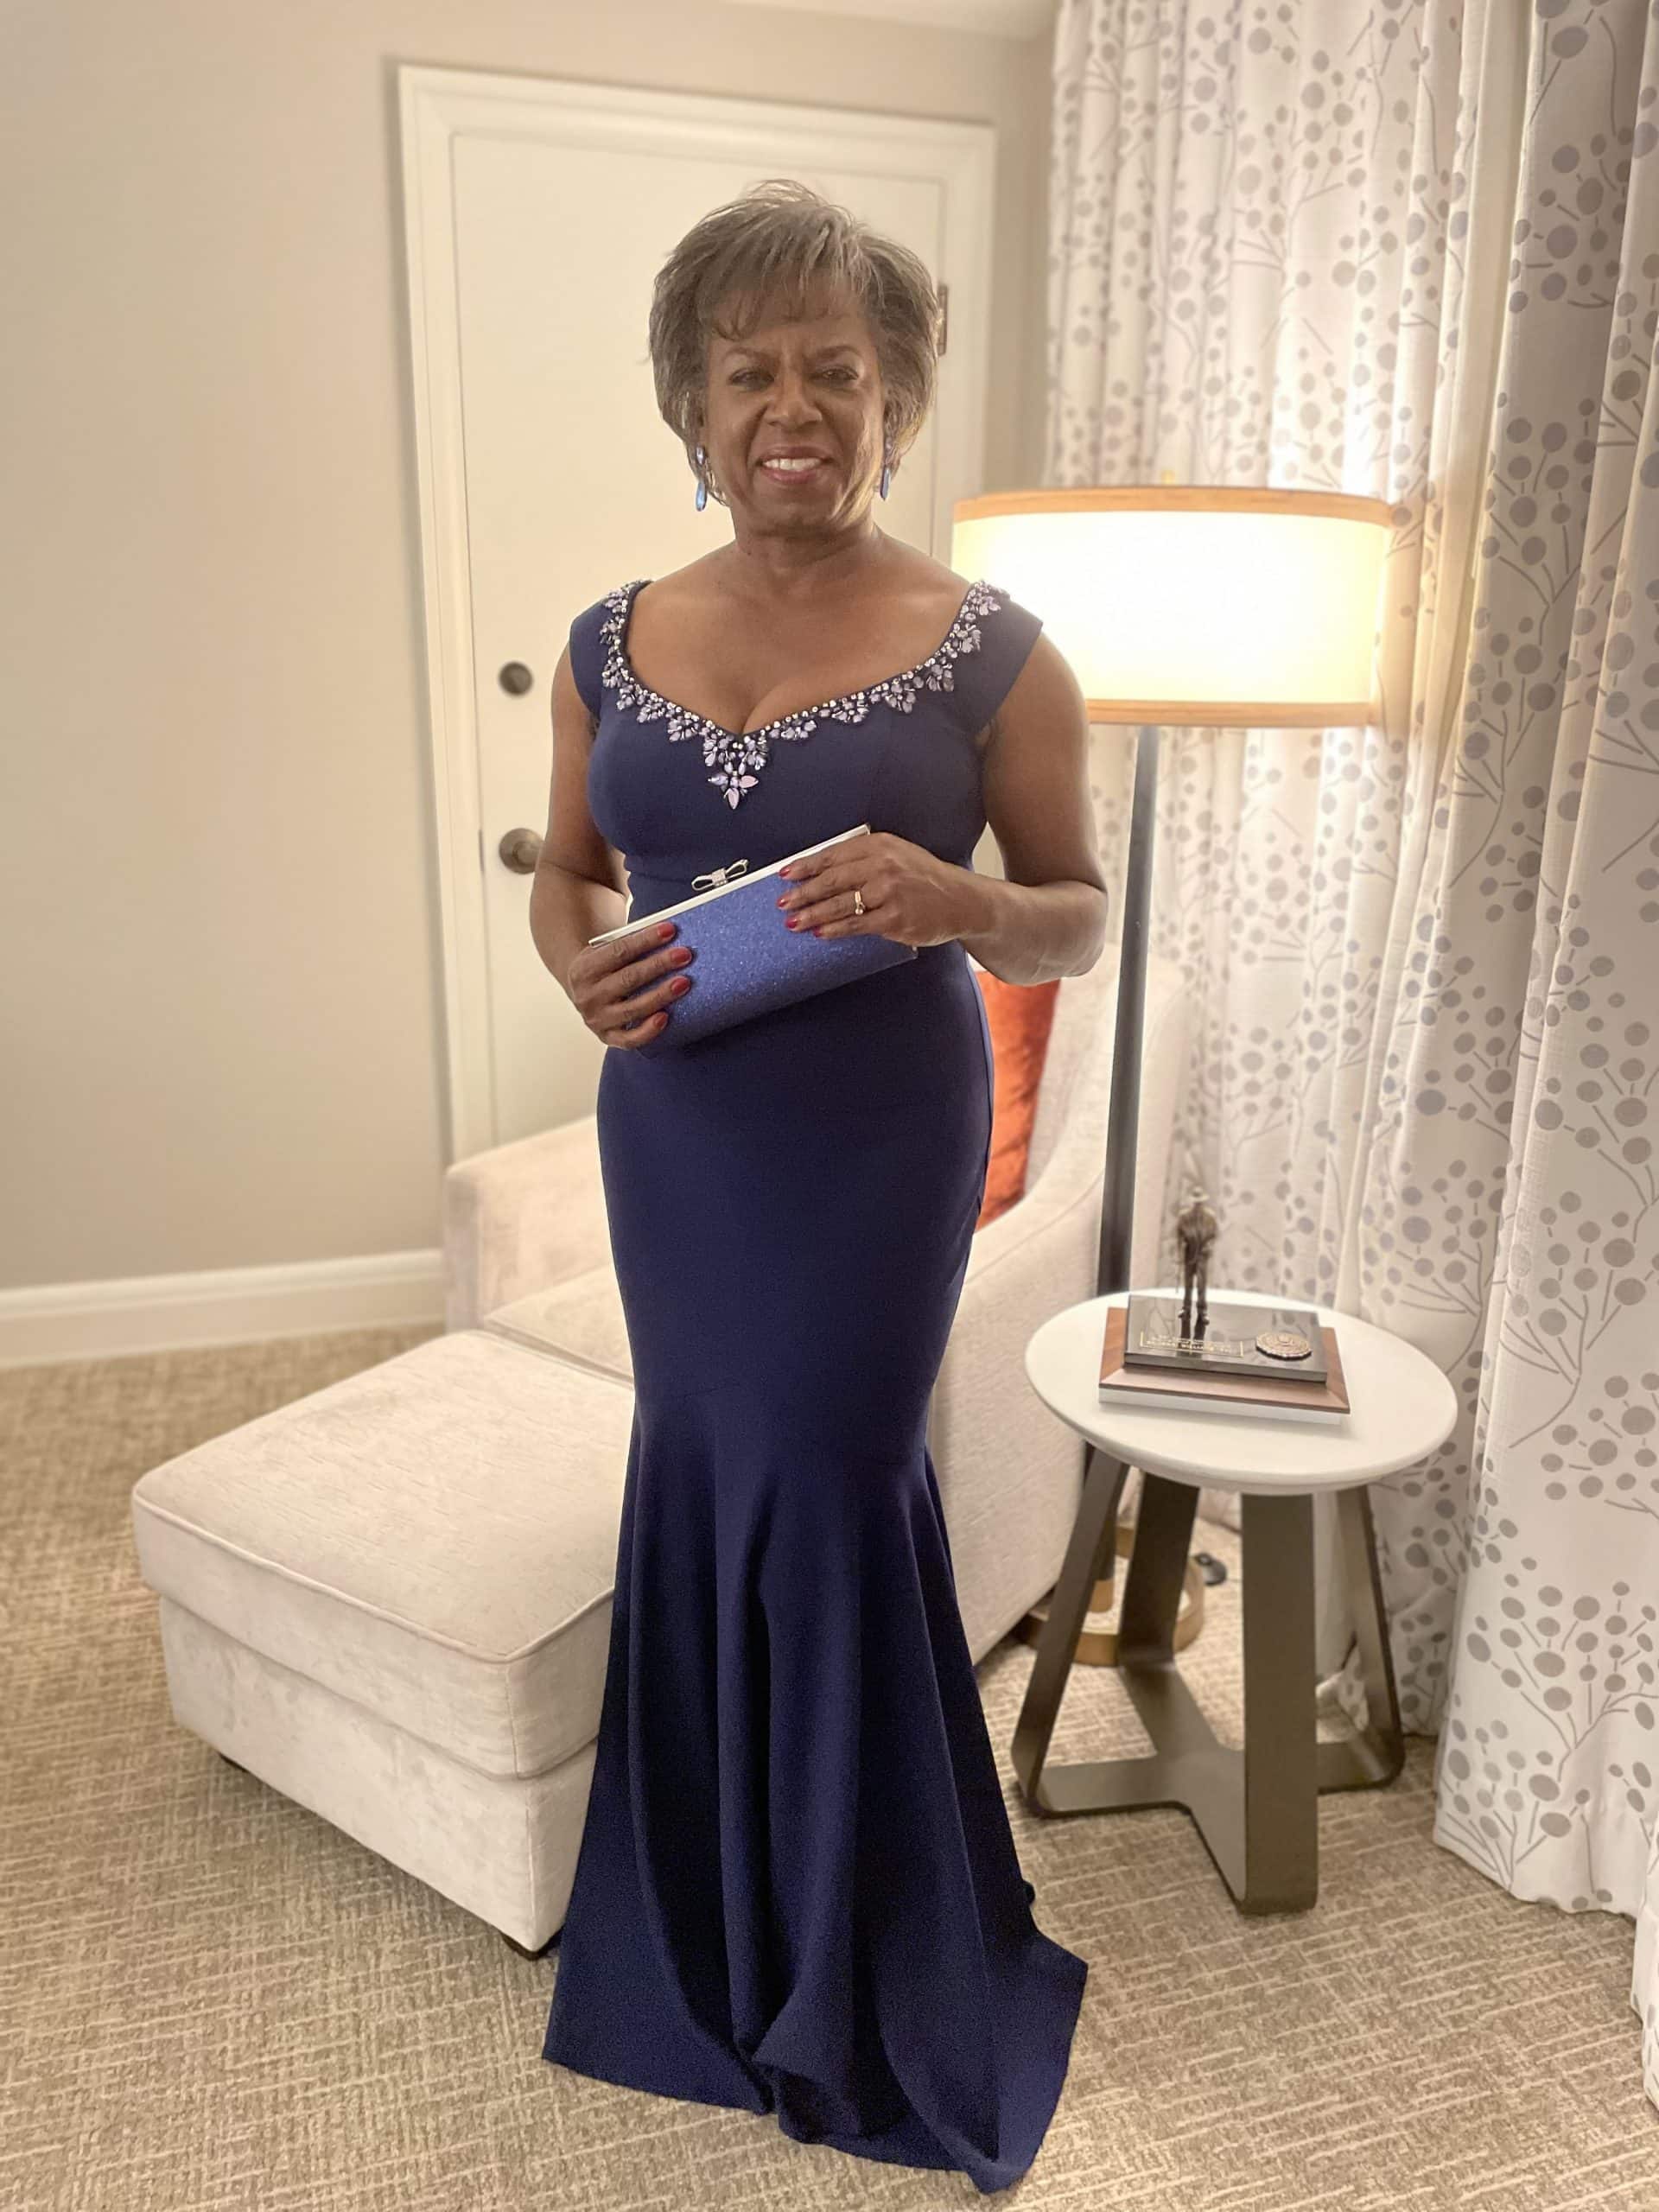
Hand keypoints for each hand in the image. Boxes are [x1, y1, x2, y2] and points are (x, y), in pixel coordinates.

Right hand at [566, 920, 694, 1048]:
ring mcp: (596, 1019)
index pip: (618, 952)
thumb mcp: (604, 952)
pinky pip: (629, 1039)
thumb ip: (628, 945)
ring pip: (633, 1008)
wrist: (583, 993)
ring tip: (684, 982)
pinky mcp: (607, 1037)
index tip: (669, 930)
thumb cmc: (604, 968)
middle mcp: (587, 996)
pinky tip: (666, 1017)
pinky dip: (648, 1030)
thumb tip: (667, 936)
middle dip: (659, 965)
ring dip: (661, 995)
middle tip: (684, 955)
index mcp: (583, 969)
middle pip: (629, 979)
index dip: (645, 940)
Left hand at [775, 832, 973, 947]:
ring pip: (840, 904)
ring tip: (793, 922)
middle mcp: (882, 865)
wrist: (961, 900)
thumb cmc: (924, 878)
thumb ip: (863, 859)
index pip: (833, 855)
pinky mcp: (894, 918)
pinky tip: (820, 933)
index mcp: (879, 845)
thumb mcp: (896, 854)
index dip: (806, 866)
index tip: (785, 875)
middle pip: (831, 880)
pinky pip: (856, 924)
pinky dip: (835, 929)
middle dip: (802, 893)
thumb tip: (821, 873)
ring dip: (812, 914)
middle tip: (783, 902)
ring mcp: (888, 892)